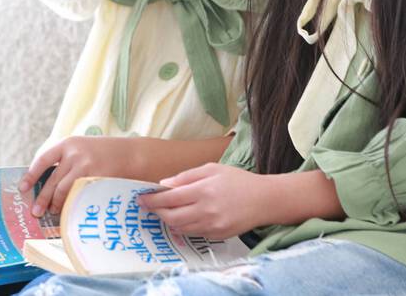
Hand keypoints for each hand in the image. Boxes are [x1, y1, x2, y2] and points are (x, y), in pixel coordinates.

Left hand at [17, 137, 138, 216]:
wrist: (132, 154)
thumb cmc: (104, 153)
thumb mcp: (83, 148)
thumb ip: (66, 160)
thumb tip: (45, 183)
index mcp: (68, 144)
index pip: (43, 160)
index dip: (31, 175)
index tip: (22, 188)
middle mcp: (74, 154)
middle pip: (52, 180)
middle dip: (42, 198)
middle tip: (36, 212)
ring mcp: (86, 167)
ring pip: (63, 191)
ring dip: (56, 204)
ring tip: (53, 212)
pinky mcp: (96, 180)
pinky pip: (77, 196)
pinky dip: (71, 205)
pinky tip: (69, 211)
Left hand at [137, 163, 271, 239]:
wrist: (264, 200)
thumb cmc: (237, 180)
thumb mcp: (211, 169)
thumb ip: (186, 177)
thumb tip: (163, 184)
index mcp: (204, 191)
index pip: (170, 199)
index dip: (152, 200)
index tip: (141, 199)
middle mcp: (207, 211)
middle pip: (172, 217)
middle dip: (157, 212)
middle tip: (149, 206)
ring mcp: (213, 226)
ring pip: (181, 228)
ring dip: (168, 220)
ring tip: (163, 211)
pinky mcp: (218, 236)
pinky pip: (193, 233)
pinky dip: (183, 226)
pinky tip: (181, 218)